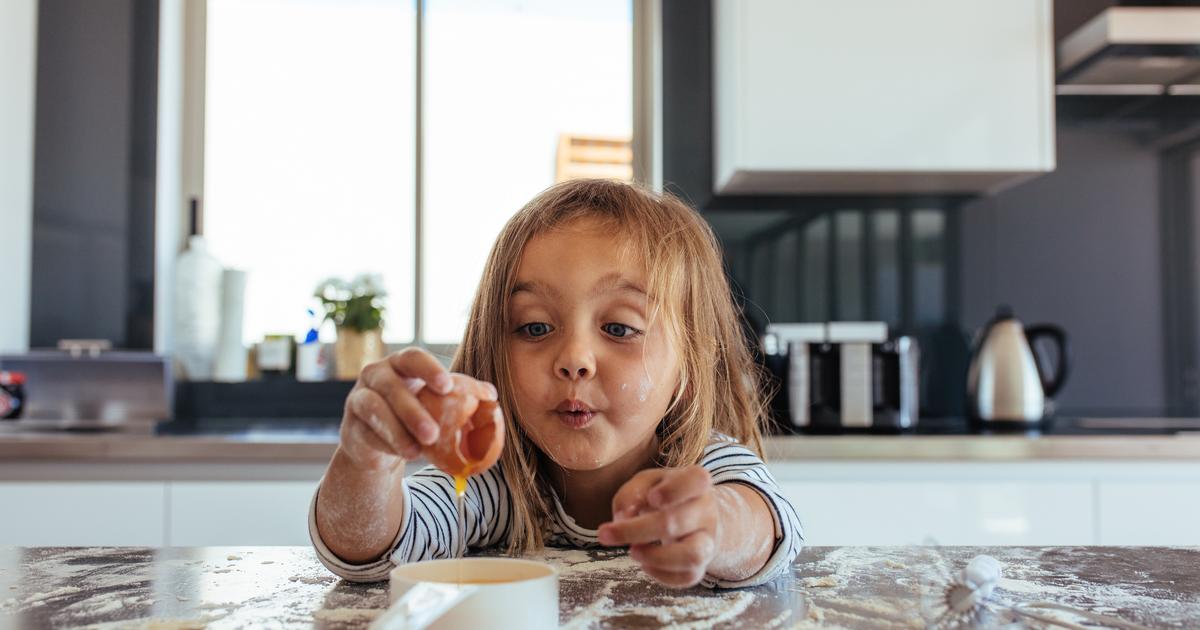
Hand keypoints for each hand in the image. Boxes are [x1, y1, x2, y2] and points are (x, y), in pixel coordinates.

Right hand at [338, 347, 497, 470]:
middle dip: (412, 410)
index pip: (412, 357)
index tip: (447, 387)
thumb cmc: (414, 412)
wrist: (378, 441)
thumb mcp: (435, 402)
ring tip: (417, 451)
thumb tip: (491, 395)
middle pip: (391, 386)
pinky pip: (366, 435)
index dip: (428, 369)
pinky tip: (403, 456)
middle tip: (434, 434)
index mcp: (400, 364)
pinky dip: (385, 446)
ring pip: (374, 410)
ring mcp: (359, 400)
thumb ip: (462, 395)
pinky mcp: (350, 428)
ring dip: (397, 432)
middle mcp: (375, 376)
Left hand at [596, 465, 719, 587]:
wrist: (699, 517)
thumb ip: (632, 493)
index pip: (696, 481)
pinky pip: (687, 577)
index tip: (652, 498)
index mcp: (696, 483)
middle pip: (675, 522)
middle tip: (604, 534)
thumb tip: (622, 517)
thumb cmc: (667, 495)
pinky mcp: (702, 564)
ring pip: (691, 555)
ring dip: (655, 557)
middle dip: (635, 530)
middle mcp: (707, 511)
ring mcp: (708, 540)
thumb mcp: (649, 482)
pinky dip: (661, 574)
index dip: (673, 491)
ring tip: (632, 551)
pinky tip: (645, 564)